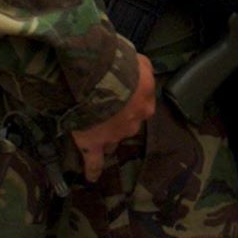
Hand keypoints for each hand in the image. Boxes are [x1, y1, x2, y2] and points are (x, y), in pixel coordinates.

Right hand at [70, 53, 155, 182]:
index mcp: (146, 99)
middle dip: (119, 117)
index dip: (130, 98)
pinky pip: (94, 161)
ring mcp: (115, 134)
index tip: (122, 94)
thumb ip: (143, 70)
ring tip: (97, 133)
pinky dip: (93, 169)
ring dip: (108, 136)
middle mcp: (135, 119)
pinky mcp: (94, 143)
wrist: (95, 77)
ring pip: (113, 139)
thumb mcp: (139, 60)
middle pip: (128, 122)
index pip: (142, 102)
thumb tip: (142, 72)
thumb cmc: (118, 64)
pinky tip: (92, 177)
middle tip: (106, 108)